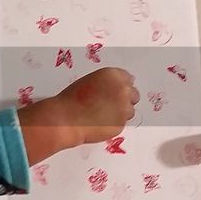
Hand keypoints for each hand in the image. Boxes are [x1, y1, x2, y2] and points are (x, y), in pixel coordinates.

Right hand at [18, 68, 139, 164]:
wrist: (66, 118)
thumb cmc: (72, 99)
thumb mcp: (90, 81)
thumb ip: (107, 82)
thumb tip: (116, 87)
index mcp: (113, 75)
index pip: (128, 79)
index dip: (120, 87)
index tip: (114, 92)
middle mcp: (122, 90)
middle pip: (133, 95)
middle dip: (124, 100)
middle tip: (109, 105)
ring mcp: (124, 108)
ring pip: (129, 111)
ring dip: (120, 113)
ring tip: (101, 114)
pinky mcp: (121, 124)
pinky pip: (122, 123)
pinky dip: (114, 124)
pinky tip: (99, 122)